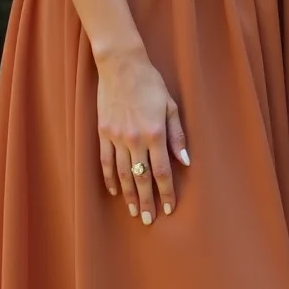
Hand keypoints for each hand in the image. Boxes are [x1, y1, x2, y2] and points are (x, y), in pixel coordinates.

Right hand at [94, 48, 186, 224]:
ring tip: (134, 212)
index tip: (169, 208)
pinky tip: (115, 191)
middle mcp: (134, 140)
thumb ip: (178, 136)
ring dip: (129, 195)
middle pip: (141, 178)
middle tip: (150, 220)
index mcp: (155, 134)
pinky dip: (110, 178)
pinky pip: (105, 162)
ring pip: (123, 174)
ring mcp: (116, 138)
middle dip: (147, 201)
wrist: (121, 67)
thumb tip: (185, 161)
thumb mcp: (172, 107)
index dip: (166, 192)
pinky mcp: (103, 133)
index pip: (162, 171)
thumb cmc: (151, 85)